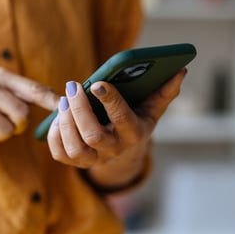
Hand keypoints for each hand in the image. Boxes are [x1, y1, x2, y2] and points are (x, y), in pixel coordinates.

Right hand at [0, 68, 58, 148]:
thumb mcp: (2, 95)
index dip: (52, 101)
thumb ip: (28, 95)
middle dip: (18, 126)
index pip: (33, 90)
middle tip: (5, 124)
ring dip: (0, 135)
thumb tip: (63, 101)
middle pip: (22, 115)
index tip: (67, 109)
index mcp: (0, 76)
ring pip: (6, 130)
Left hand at [47, 68, 186, 168]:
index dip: (110, 101)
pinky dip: (54, 135)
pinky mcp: (76, 163)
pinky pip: (60, 153)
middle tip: (73, 86)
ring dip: (65, 122)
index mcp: (134, 134)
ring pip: (75, 148)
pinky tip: (57, 116)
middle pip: (93, 136)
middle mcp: (114, 150)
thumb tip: (180, 70)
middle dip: (80, 110)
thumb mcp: (151, 108)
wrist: (123, 150)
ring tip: (64, 99)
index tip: (98, 83)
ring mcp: (94, 159)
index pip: (122, 119)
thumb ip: (164, 91)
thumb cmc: (135, 120)